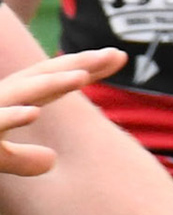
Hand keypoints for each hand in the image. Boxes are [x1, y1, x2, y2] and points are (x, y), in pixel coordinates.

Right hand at [0, 48, 124, 175]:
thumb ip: (20, 159)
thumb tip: (51, 160)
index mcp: (7, 104)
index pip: (52, 83)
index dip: (85, 69)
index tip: (119, 57)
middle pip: (40, 77)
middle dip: (77, 64)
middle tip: (116, 54)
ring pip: (18, 93)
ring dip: (50, 83)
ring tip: (82, 76)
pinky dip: (10, 117)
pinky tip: (32, 113)